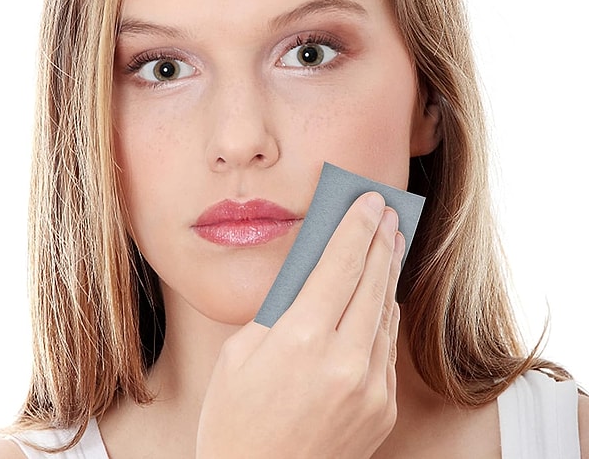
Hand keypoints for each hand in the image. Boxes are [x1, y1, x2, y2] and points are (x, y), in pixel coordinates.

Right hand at [196, 192, 404, 458]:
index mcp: (300, 340)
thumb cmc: (235, 421)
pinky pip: (387, 348)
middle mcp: (344, 360)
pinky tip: (382, 297)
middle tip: (388, 214)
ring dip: (387, 275)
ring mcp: (371, 387)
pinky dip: (384, 316)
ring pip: (386, 313)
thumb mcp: (239, 354)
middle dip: (381, 241)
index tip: (369, 202)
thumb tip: (309, 278)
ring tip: (389, 246)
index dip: (356, 227)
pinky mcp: (383, 407)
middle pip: (372, 282)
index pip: (340, 265)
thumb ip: (278, 312)